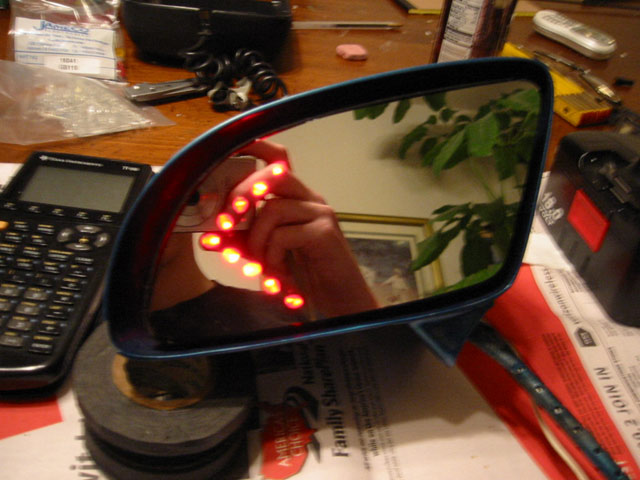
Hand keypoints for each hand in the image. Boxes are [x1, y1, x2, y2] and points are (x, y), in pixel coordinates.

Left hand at [223, 141, 378, 316]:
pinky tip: (277, 277)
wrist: (340, 301)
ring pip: (272, 209)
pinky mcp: (324, 233)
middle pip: (274, 174)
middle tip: (224, 225)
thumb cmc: (305, 277)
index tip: (233, 146)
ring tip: (260, 267)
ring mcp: (320, 214)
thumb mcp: (267, 255)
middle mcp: (310, 199)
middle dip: (242, 196)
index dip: (257, 147)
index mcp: (297, 198)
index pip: (279, 159)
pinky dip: (271, 257)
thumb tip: (209, 237)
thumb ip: (243, 242)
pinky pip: (283, 235)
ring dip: (255, 242)